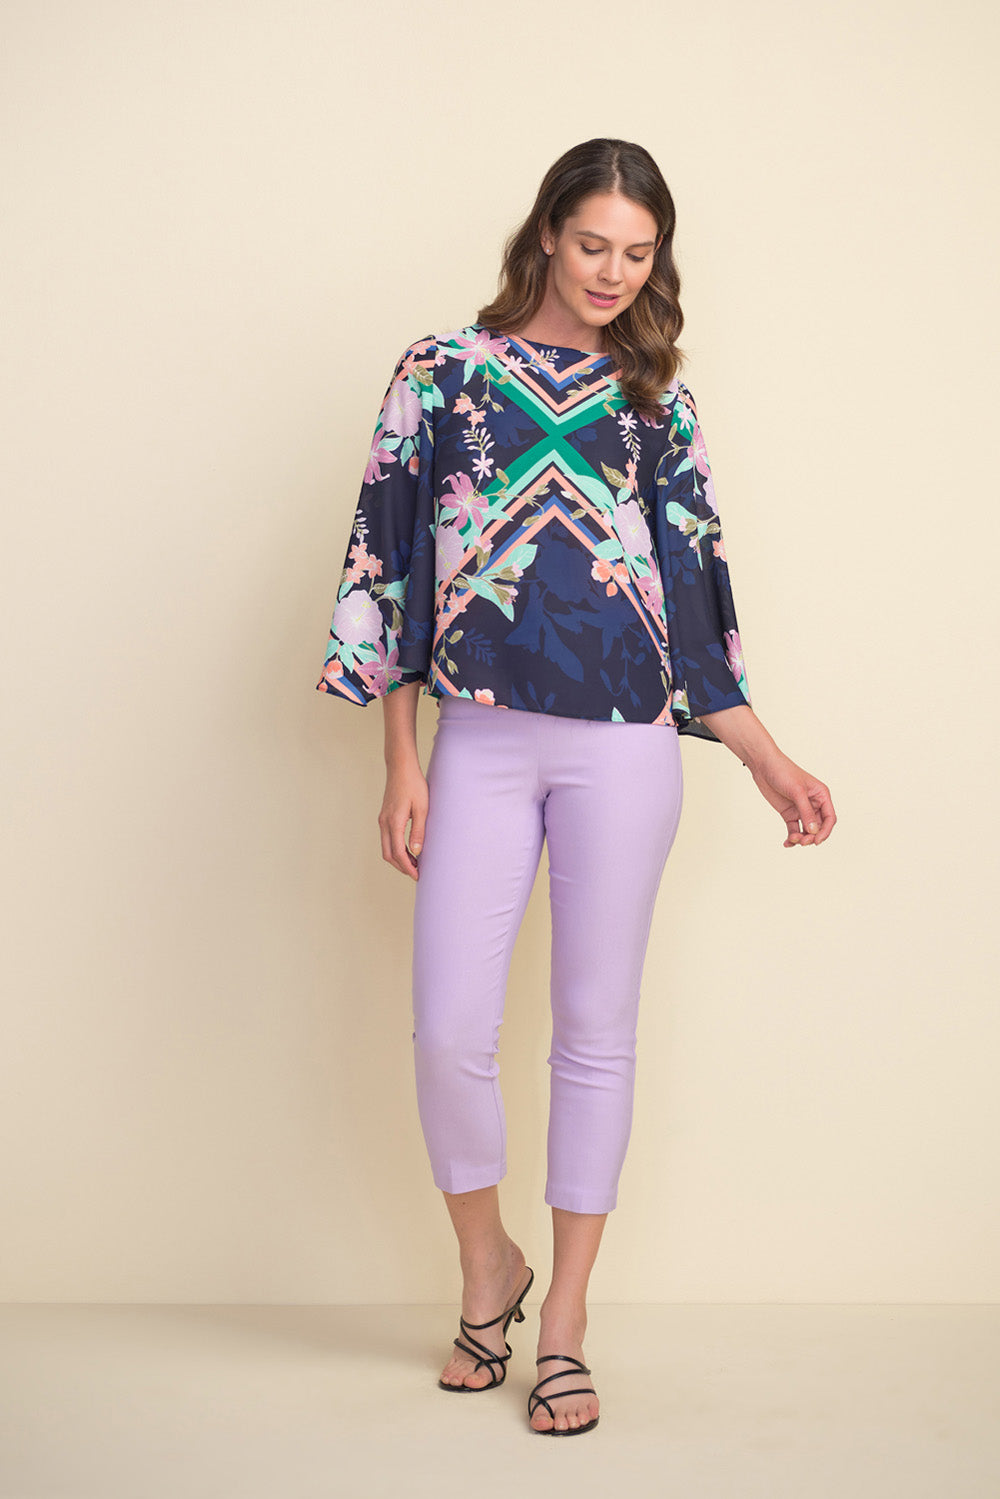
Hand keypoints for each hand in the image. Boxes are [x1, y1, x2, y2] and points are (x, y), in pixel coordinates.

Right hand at [379, 760, 428, 878]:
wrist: (401, 767)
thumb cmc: (414, 784)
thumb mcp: (422, 808)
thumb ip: (418, 831)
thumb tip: (417, 852)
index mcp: (394, 822)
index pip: (398, 853)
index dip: (407, 867)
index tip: (418, 875)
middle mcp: (384, 823)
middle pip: (388, 854)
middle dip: (401, 866)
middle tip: (417, 872)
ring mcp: (382, 819)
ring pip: (386, 848)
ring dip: (398, 858)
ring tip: (414, 863)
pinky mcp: (384, 816)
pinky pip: (387, 839)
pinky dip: (395, 848)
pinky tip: (408, 849)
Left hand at [746, 748, 836, 847]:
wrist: (763, 765)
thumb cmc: (783, 772)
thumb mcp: (797, 792)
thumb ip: (806, 811)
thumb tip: (813, 831)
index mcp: (821, 795)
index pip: (829, 818)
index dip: (825, 831)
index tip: (816, 841)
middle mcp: (814, 804)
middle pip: (818, 827)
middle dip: (811, 836)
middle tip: (802, 842)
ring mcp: (801, 809)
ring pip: (806, 830)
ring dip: (802, 838)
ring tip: (792, 840)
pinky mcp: (789, 813)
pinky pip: (794, 829)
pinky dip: (792, 837)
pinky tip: (787, 842)